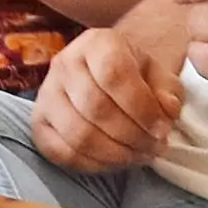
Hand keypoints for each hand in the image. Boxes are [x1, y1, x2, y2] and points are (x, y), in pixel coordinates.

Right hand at [33, 13, 187, 172]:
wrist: (104, 76)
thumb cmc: (135, 77)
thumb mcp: (159, 76)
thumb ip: (169, 92)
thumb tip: (167, 111)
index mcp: (97, 42)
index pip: (115, 74)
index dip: (142, 108)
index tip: (162, 129)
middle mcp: (65, 63)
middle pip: (96, 108)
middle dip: (132, 136)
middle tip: (154, 147)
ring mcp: (47, 94)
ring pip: (79, 135)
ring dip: (115, 154)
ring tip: (139, 155)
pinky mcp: (39, 123)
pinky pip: (63, 153)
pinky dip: (94, 165)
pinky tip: (116, 161)